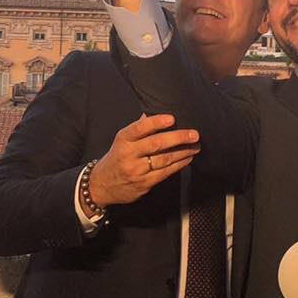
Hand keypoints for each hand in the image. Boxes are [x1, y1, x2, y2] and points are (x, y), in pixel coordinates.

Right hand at [84, 113, 199, 207]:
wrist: (102, 186)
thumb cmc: (117, 158)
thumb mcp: (122, 140)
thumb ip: (139, 128)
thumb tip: (154, 112)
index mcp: (123, 140)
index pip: (140, 128)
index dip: (156, 122)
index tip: (172, 118)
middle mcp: (129, 155)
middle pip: (156, 144)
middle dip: (178, 138)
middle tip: (194, 134)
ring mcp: (136, 171)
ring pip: (164, 159)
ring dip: (183, 152)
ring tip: (195, 146)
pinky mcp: (143, 184)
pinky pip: (165, 173)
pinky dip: (179, 165)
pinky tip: (187, 159)